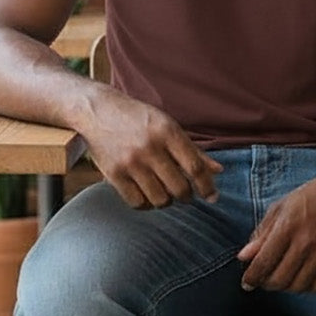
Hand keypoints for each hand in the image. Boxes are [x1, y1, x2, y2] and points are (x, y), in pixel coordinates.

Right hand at [81, 87, 222, 209]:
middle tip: (185, 195)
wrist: (97, 110)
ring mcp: (130, 162)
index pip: (195, 167)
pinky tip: (147, 196)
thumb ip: (193, 150)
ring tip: (165, 193)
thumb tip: (218, 171)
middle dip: (187, 196)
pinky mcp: (114, 174)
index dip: (207, 186)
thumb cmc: (137, 118)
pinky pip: (137, 202)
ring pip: (160, 199)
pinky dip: (146, 204)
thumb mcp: (167, 125)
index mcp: (167, 131)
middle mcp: (150, 147)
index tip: (213, 197)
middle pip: (179, 188)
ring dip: (167, 201)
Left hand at [237, 165, 315, 293]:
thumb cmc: (311, 196)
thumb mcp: (280, 208)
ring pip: (297, 286)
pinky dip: (305, 287)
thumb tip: (243, 257)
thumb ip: (261, 234)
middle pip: (279, 279)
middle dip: (265, 284)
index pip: (263, 262)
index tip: (247, 283)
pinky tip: (299, 277)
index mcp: (287, 227)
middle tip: (262, 279)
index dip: (251, 278)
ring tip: (280, 277)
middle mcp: (305, 243)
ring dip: (284, 287)